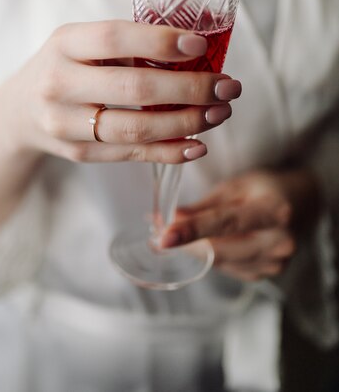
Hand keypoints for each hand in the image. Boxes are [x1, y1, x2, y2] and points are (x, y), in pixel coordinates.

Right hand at [8, 20, 240, 163]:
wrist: (19, 111)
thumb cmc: (65, 67)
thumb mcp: (80, 43)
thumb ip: (125, 44)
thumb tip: (194, 50)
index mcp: (64, 43)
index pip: (115, 37)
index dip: (160, 41)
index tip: (200, 46)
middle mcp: (59, 83)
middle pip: (134, 88)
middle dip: (190, 88)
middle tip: (228, 86)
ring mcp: (65, 123)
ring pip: (136, 127)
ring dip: (187, 123)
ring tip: (220, 113)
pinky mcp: (77, 153)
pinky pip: (130, 154)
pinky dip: (168, 151)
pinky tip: (197, 144)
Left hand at [161, 168, 320, 280]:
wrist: (302, 206)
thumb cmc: (266, 188)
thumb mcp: (237, 185)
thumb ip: (205, 205)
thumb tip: (169, 218)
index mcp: (275, 211)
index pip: (227, 223)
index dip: (193, 230)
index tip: (164, 236)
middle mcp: (280, 242)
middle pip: (220, 249)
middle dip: (186, 241)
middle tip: (158, 230)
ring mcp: (275, 263)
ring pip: (220, 262)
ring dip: (195, 249)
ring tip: (177, 234)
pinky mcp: (267, 275)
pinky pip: (227, 268)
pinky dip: (211, 255)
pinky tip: (206, 242)